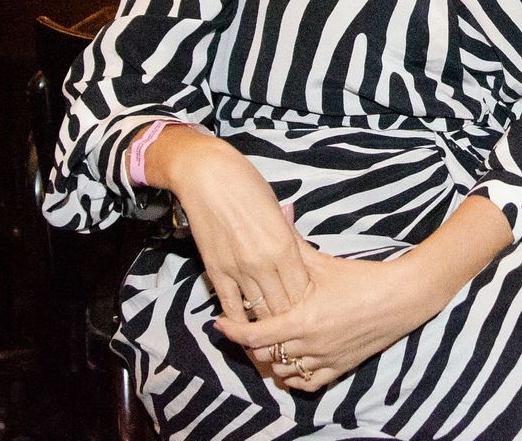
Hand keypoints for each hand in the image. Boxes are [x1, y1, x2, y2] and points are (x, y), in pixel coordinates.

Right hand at [147, 130, 309, 342]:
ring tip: (275, 344)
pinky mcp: (216, 272)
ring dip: (267, 328)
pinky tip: (245, 331)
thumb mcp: (278, 212)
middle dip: (291, 324)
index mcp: (285, 245)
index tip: (311, 316)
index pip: (302, 291)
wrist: (209, 176)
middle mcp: (264, 262)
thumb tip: (303, 259)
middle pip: (284, 307)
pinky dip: (239, 323)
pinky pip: (231, 307)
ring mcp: (238, 269)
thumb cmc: (248, 186)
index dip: (307, 307)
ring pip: (259, 312)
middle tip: (296, 339)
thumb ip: (291, 239)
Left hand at [214, 248, 435, 392]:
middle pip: (263, 355)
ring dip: (270, 360)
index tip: (220, 324)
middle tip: (245, 327)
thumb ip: (295, 246)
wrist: (401, 298)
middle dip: (249, 343)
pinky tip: (290, 362)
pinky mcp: (339, 369)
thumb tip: (279, 216)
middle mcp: (310, 346)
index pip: (254, 335)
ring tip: (265, 342)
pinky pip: (306, 384)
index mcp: (303, 321)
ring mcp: (324, 360)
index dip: (232, 331)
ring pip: (282, 372)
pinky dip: (293, 377)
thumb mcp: (324, 263)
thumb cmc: (363, 278)